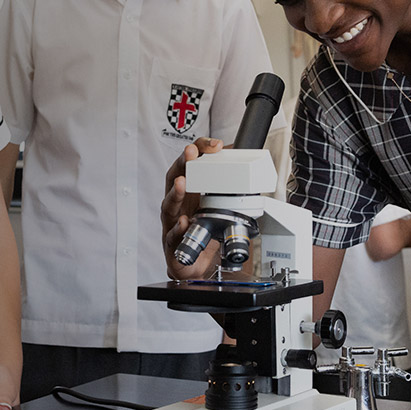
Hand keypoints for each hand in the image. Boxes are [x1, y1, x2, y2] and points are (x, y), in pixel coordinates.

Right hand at [161, 137, 226, 280]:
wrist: (196, 264)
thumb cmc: (202, 231)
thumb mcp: (216, 203)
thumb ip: (226, 182)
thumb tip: (241, 160)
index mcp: (189, 190)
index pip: (190, 163)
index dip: (200, 150)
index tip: (215, 145)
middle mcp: (177, 203)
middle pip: (175, 177)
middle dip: (183, 163)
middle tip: (191, 153)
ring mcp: (172, 222)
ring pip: (169, 204)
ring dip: (176, 192)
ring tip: (183, 183)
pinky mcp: (173, 242)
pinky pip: (173, 235)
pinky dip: (177, 228)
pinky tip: (183, 222)